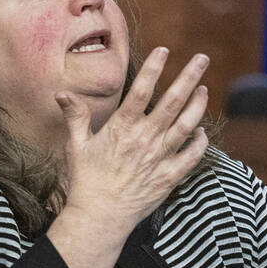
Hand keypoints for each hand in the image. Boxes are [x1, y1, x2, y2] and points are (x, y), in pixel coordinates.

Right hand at [57, 47, 209, 235]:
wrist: (100, 217)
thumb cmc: (86, 180)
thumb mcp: (76, 145)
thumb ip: (75, 116)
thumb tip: (62, 93)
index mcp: (122, 128)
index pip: (142, 90)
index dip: (154, 68)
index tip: (164, 50)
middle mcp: (145, 139)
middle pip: (173, 102)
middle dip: (190, 77)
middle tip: (202, 59)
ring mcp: (160, 158)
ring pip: (187, 125)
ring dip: (198, 105)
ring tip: (204, 89)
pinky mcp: (170, 177)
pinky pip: (192, 156)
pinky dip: (200, 142)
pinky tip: (202, 131)